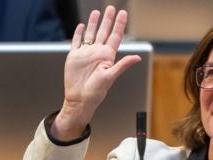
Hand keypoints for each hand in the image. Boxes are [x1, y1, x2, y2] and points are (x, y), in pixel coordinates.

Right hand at [52, 6, 140, 139]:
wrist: (79, 99)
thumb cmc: (96, 91)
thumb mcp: (111, 77)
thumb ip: (123, 65)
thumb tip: (137, 57)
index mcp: (107, 56)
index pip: (115, 36)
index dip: (119, 24)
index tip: (123, 13)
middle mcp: (98, 53)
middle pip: (104, 32)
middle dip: (108, 20)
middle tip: (111, 8)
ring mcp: (86, 54)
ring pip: (91, 34)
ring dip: (94, 23)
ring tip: (96, 12)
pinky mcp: (75, 57)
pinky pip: (77, 42)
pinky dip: (79, 33)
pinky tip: (82, 26)